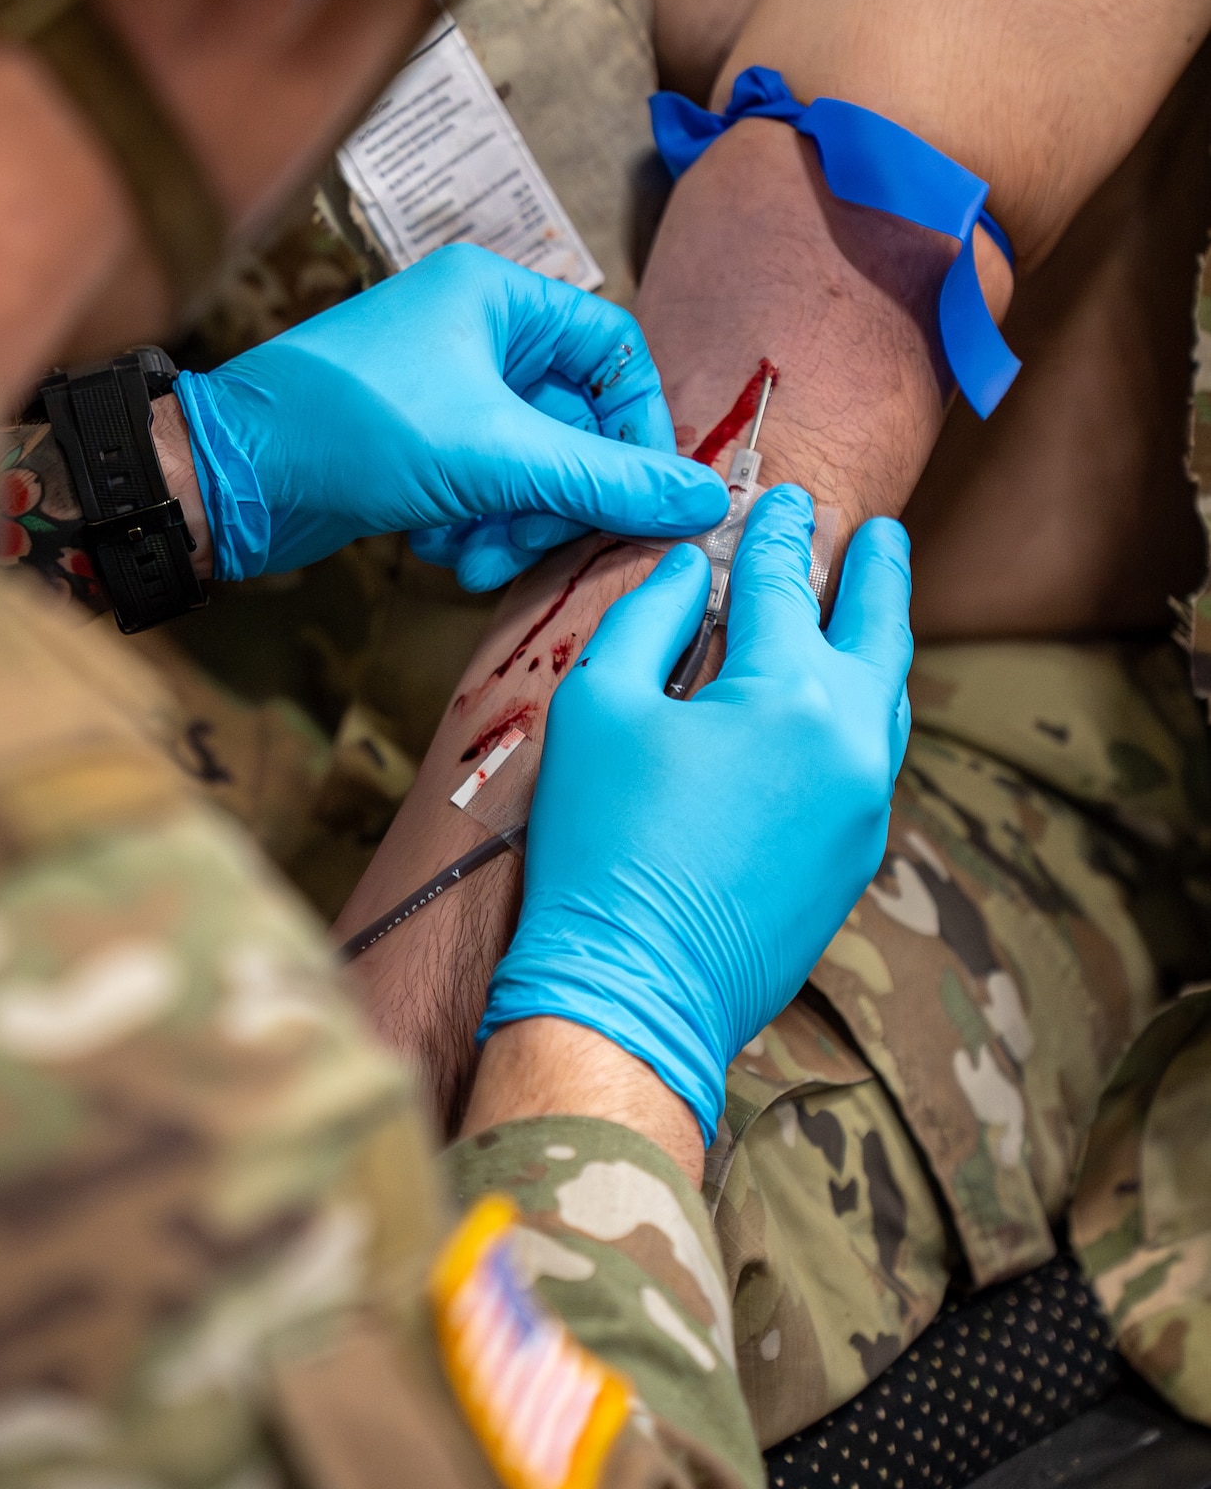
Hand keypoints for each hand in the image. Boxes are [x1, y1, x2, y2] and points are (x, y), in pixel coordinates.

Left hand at [173, 245, 727, 588]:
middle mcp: (477, 333)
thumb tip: (706, 499)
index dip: (638, 429)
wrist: (230, 479)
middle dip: (561, 494)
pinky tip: (440, 549)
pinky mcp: (421, 446)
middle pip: (577, 422)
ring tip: (477, 553)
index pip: (615, 353)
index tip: (646, 495)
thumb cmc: (352, 431)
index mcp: (499, 297)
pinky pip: (488, 489)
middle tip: (539, 538)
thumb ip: (607, 480)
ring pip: (534, 466)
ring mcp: (447, 391)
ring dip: (517, 523)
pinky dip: (475, 527)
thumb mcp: (497, 457)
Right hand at [478, 486, 912, 1144]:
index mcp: (790, 692)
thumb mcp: (598, 708)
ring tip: (872, 612)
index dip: (779, 533)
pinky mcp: (856, 859)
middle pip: (879, 632)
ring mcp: (865, 806)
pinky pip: (872, 764)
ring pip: (889, 702)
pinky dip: (863, 716)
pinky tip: (839, 711)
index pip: (787, 584)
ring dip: (880, 646)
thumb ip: (650, 618)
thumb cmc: (601, 845)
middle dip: (881, 573)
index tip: (786, 498)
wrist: (634, 990)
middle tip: (882, 535)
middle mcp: (852, 742)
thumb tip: (690, 569)